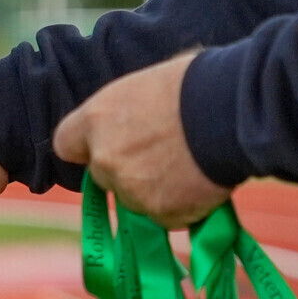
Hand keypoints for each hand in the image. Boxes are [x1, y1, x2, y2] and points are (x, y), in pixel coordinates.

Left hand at [53, 50, 227, 226]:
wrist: (232, 113)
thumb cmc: (195, 82)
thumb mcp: (147, 85)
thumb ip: (127, 110)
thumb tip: (136, 113)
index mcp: (95, 119)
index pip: (65, 144)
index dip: (86, 146)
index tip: (106, 144)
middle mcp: (105, 158)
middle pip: (104, 174)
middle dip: (127, 169)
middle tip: (161, 154)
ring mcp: (131, 190)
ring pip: (136, 199)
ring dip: (155, 189)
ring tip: (189, 164)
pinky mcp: (160, 213)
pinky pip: (166, 216)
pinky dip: (181, 205)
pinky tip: (201, 181)